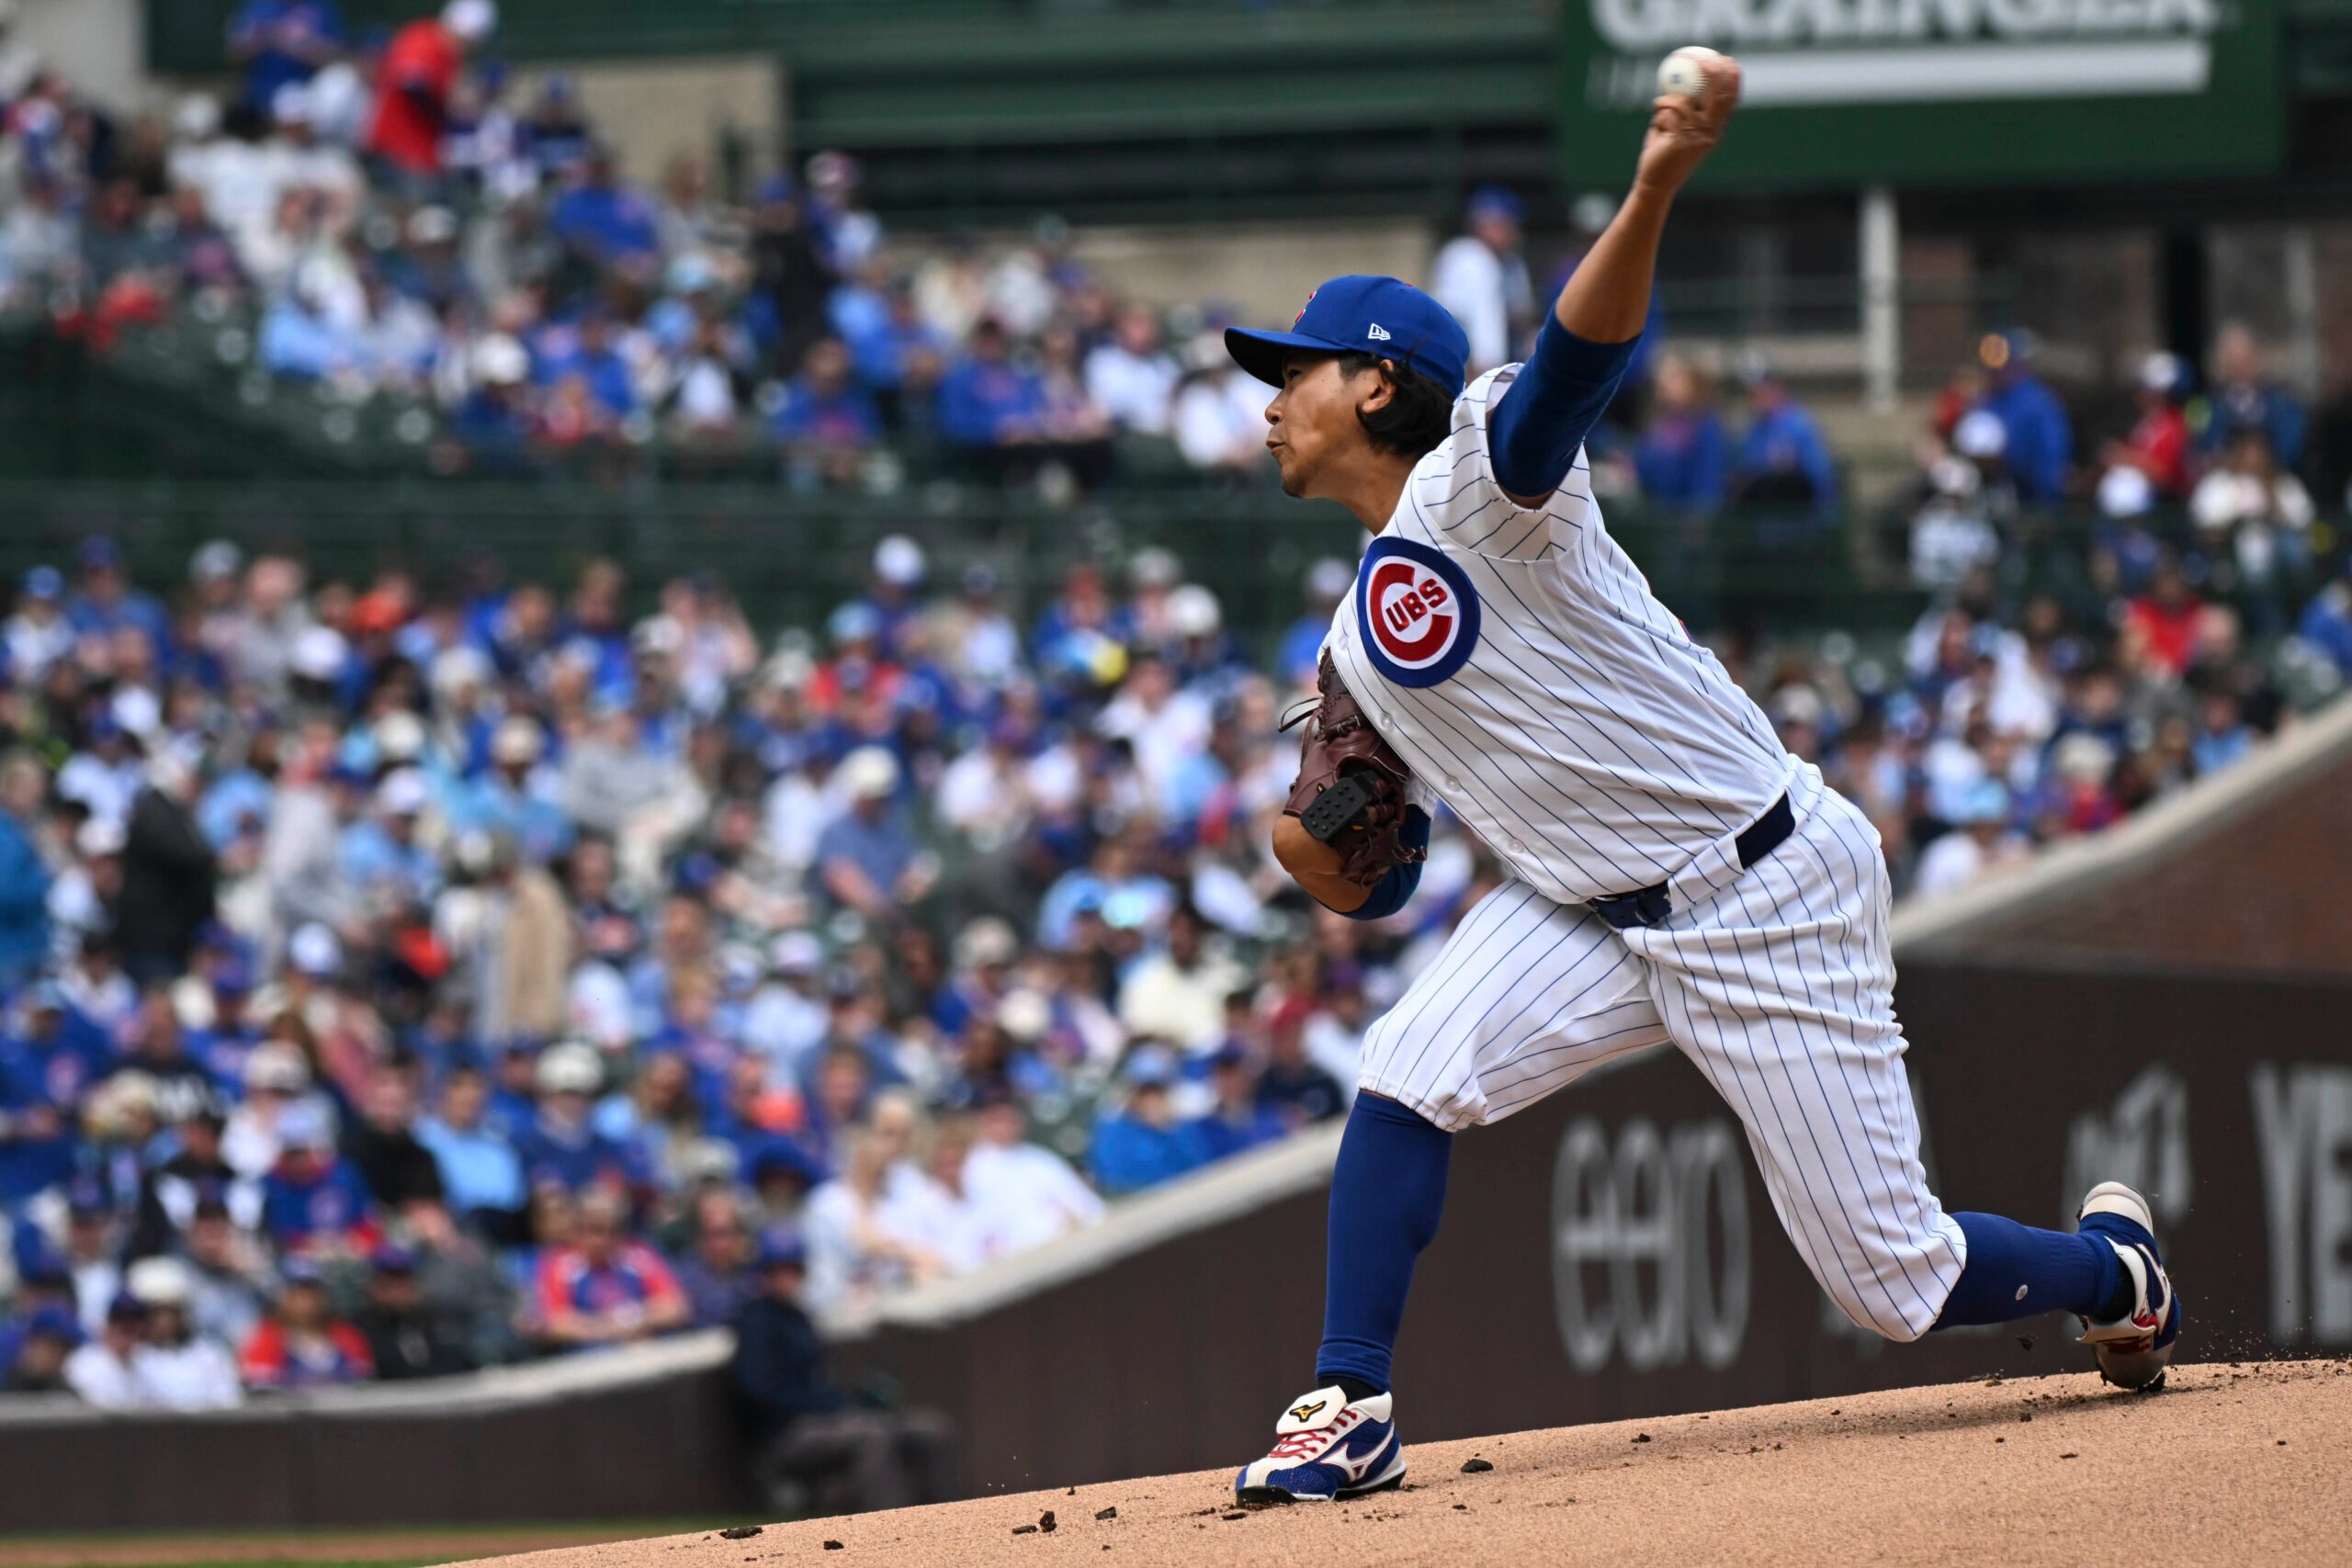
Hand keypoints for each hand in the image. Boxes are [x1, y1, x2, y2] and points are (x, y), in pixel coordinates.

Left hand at [1635, 55, 1741, 198]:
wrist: (1656, 184)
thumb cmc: (1665, 154)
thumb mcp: (1681, 130)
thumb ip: (1686, 110)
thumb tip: (1682, 82)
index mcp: (1715, 130)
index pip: (1731, 101)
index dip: (1732, 78)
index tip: (1727, 60)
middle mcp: (1711, 133)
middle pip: (1718, 97)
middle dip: (1715, 75)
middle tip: (1704, 59)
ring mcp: (1696, 138)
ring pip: (1685, 103)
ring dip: (1669, 100)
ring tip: (1659, 104)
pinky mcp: (1679, 141)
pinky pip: (1669, 114)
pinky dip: (1660, 113)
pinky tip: (1655, 119)